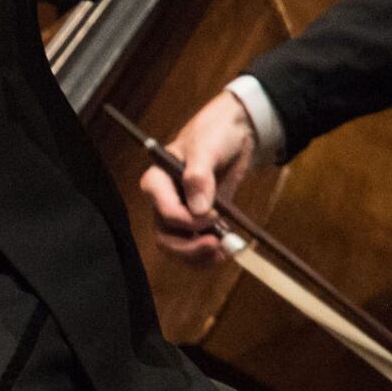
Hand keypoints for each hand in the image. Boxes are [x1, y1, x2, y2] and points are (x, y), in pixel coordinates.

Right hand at [135, 88, 263, 260]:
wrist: (234, 134)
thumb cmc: (214, 134)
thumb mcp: (206, 149)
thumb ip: (198, 176)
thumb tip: (199, 209)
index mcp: (157, 181)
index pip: (166, 212)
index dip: (189, 221)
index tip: (215, 215)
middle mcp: (164, 201)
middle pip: (166, 237)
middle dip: (190, 248)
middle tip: (216, 246)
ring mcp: (181, 213)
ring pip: (179, 247)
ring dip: (200, 256)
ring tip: (225, 252)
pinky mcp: (198, 221)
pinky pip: (196, 245)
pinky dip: (209, 254)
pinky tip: (227, 249)